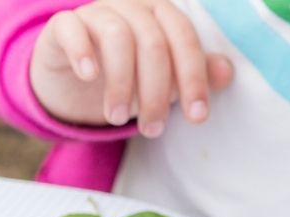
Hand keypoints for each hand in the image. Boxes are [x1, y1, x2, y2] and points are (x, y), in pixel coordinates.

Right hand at [29, 0, 233, 136]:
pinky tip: (89, 76)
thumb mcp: (163, 81)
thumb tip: (226, 72)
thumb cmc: (125, 77)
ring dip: (121, 82)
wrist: (72, 83)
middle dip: (156, 92)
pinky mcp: (63, 25)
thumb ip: (193, 74)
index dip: (193, 77)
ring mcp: (95, 12)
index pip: (183, 38)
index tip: (196, 117)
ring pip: (116, 36)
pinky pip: (72, 28)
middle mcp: (130, 6)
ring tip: (118, 117)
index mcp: (160, 14)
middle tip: (152, 130)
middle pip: (152, 42)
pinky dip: (82, 52)